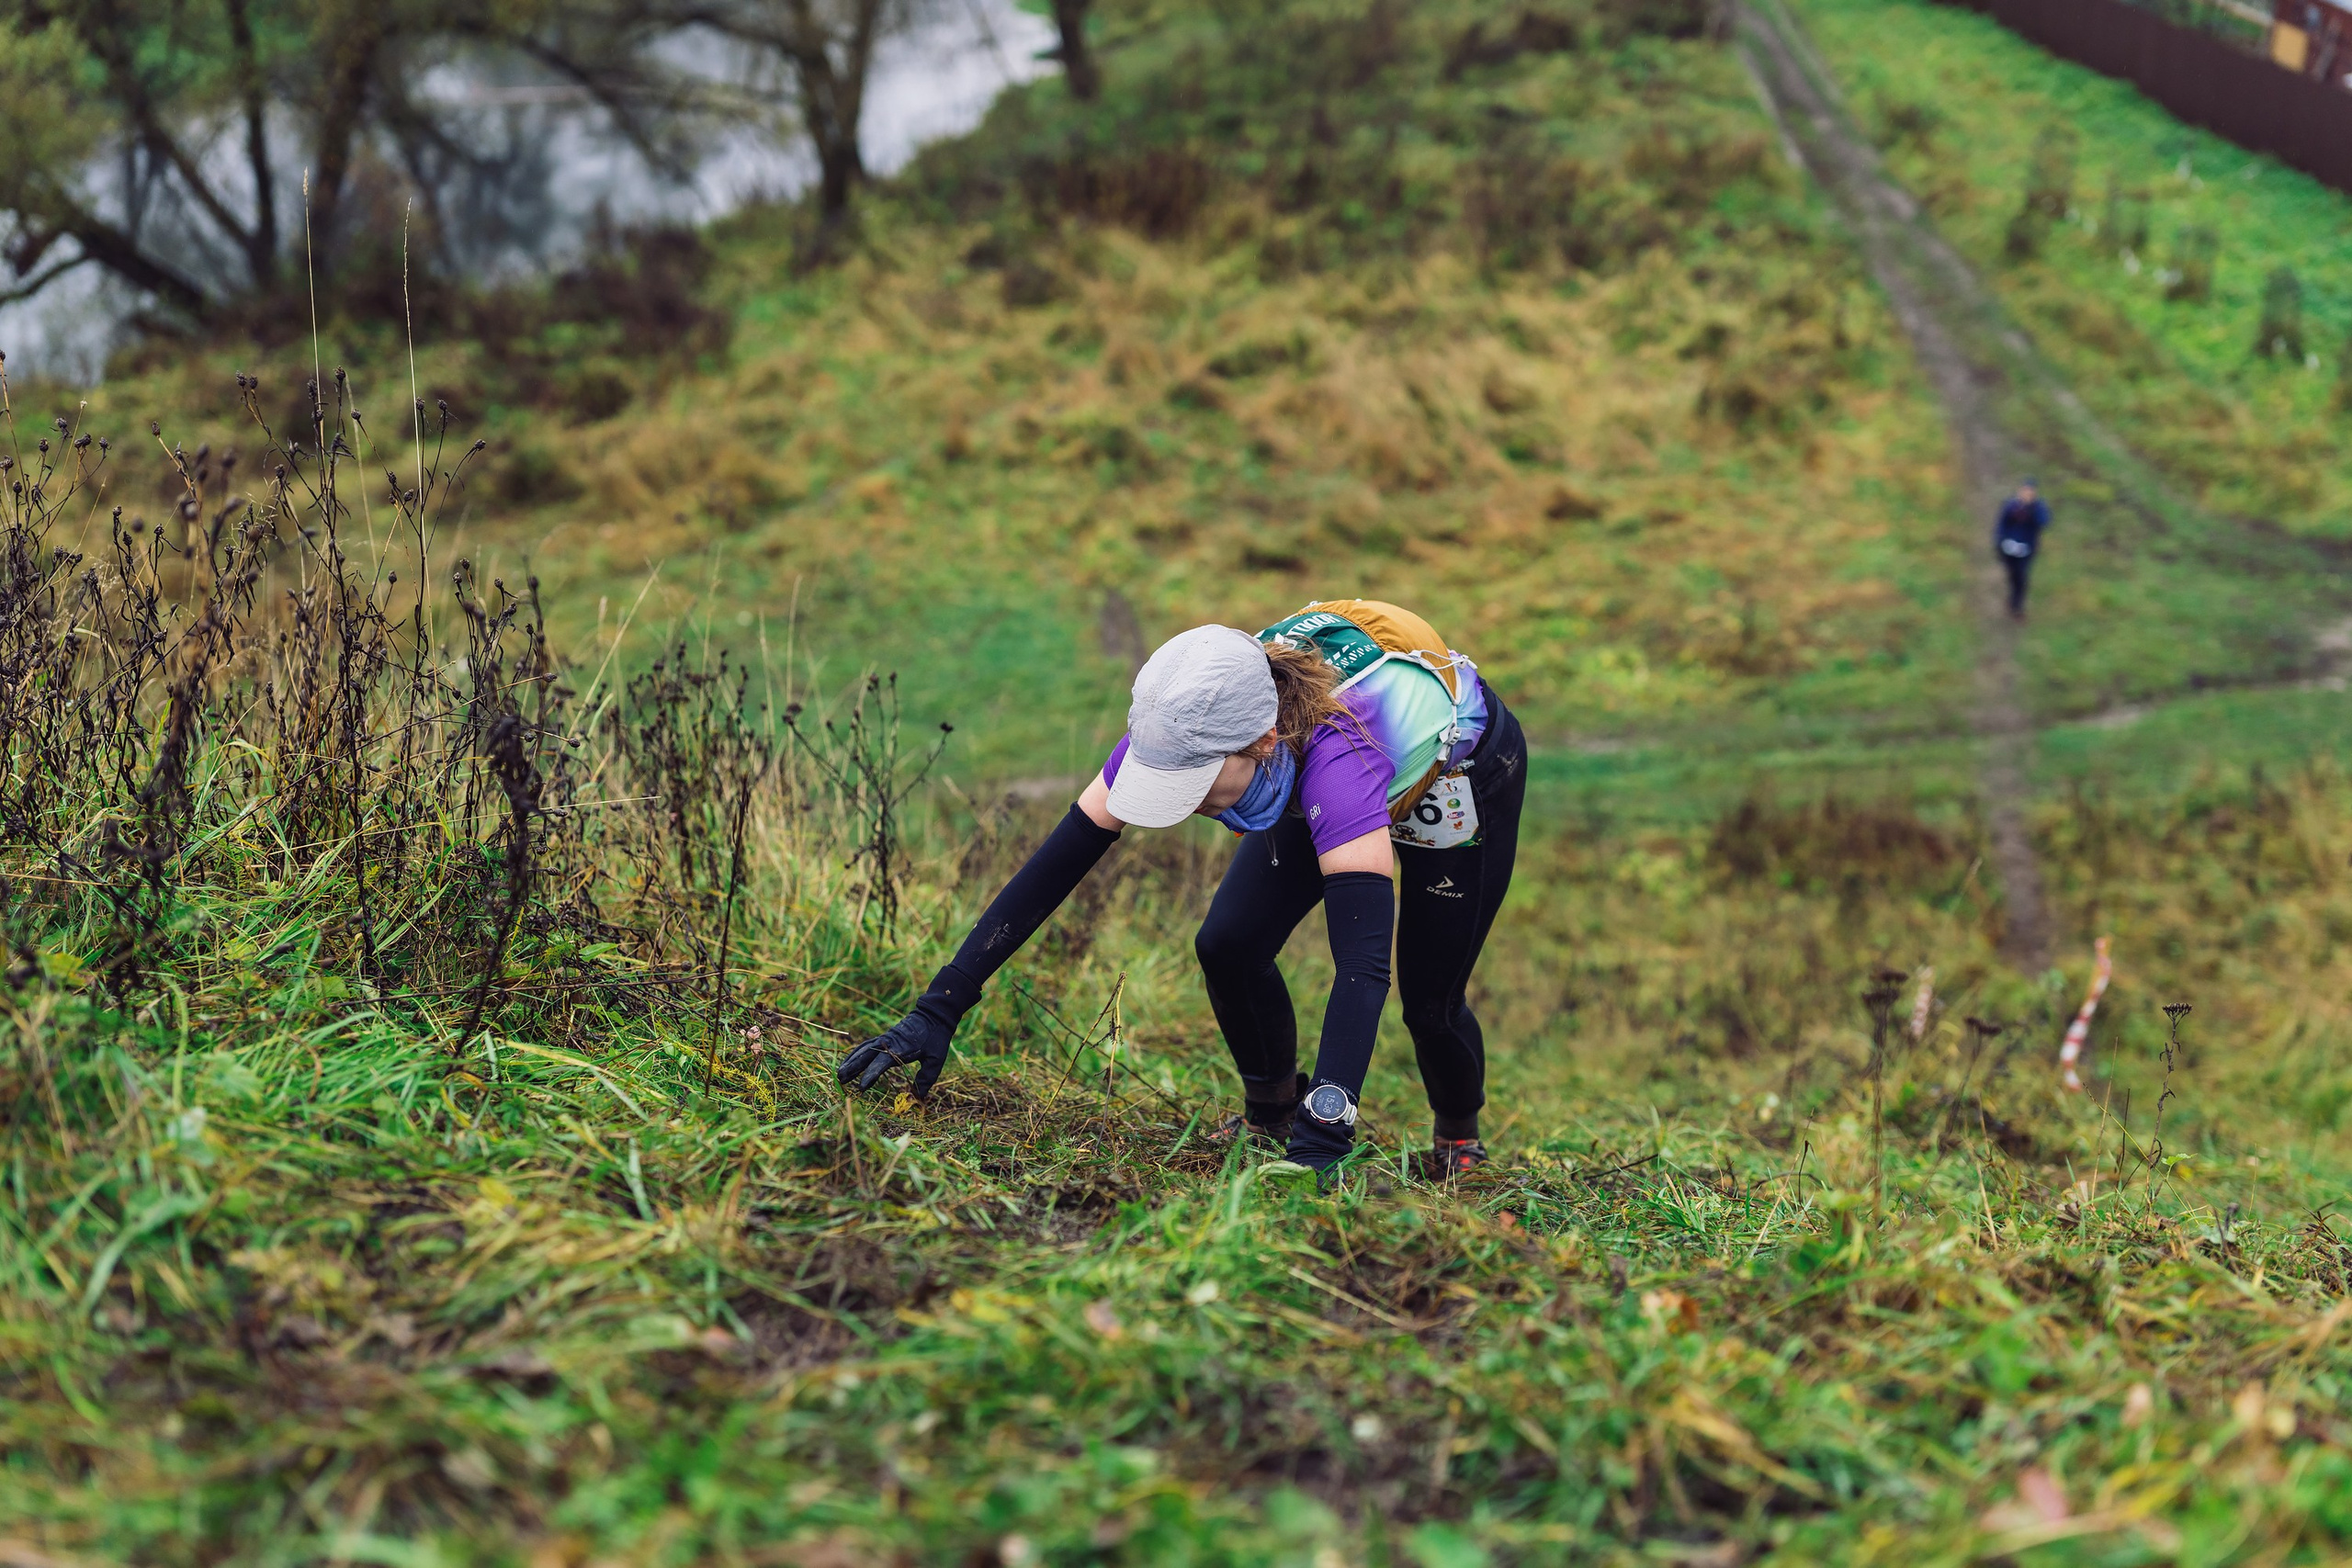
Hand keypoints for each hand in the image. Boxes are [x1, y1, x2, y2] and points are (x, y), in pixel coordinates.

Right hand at [835, 1009, 953, 1096]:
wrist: (934, 1014)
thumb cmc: (936, 1037)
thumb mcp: (936, 1058)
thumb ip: (926, 1077)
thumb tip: (918, 1097)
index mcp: (900, 1049)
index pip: (880, 1064)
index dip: (870, 1076)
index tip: (861, 1088)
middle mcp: (888, 1043)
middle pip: (865, 1056)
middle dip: (852, 1068)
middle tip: (840, 1080)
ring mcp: (885, 1039)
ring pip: (863, 1050)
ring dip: (850, 1061)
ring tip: (839, 1074)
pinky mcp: (885, 1037)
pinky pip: (866, 1045)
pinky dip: (856, 1053)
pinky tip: (850, 1061)